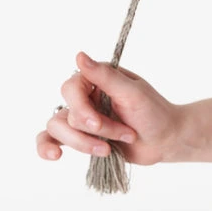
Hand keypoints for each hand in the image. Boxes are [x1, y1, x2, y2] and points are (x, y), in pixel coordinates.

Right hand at [36, 51, 181, 166]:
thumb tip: (79, 55)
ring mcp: (82, 117)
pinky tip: (54, 155)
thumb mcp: (133, 93)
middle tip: (123, 134)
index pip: (71, 88)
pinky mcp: (80, 137)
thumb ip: (105, 76)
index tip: (97, 123)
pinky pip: (51, 139)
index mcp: (99, 78)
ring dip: (84, 144)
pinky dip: (46, 147)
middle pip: (66, 112)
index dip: (81, 109)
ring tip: (108, 150)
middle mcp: (87, 95)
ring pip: (58, 128)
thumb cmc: (154, 113)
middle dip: (93, 129)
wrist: (164, 140)